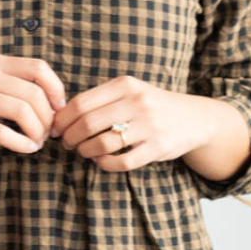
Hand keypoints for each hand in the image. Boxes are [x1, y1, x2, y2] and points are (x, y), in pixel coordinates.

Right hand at [0, 53, 66, 153]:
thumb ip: (11, 84)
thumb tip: (52, 101)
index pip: (39, 68)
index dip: (56, 90)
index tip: (59, 109)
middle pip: (34, 94)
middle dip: (48, 118)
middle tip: (48, 133)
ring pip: (24, 111)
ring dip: (38, 132)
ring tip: (37, 141)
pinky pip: (5, 133)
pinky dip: (23, 145)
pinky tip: (27, 149)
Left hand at [49, 76, 215, 171]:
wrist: (194, 119)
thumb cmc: (152, 106)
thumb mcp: (130, 92)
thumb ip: (101, 100)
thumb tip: (61, 117)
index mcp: (126, 85)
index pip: (81, 103)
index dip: (62, 120)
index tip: (56, 129)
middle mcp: (137, 102)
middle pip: (87, 123)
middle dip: (70, 137)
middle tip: (67, 143)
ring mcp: (149, 125)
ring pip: (102, 143)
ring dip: (85, 151)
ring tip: (83, 152)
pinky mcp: (157, 148)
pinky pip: (121, 162)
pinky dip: (104, 164)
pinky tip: (101, 161)